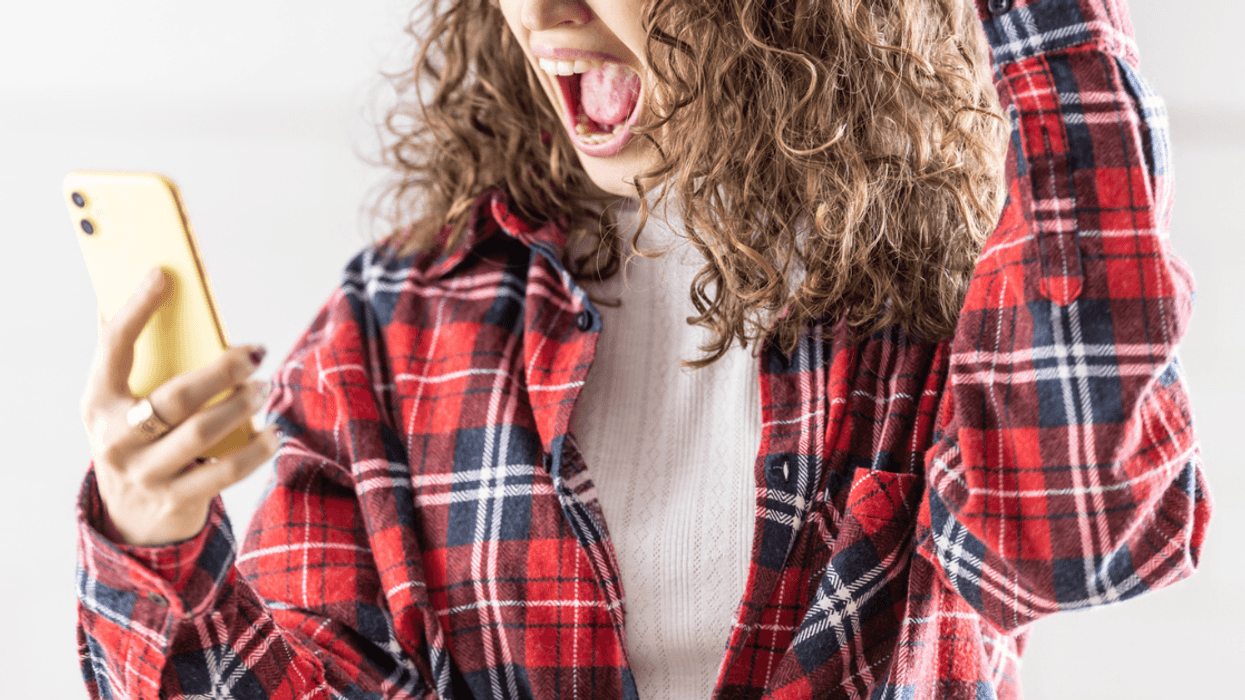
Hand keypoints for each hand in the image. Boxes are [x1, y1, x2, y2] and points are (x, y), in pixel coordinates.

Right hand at [80, 267, 280, 545]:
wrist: (129, 519)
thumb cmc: (136, 442)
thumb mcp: (121, 406)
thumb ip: (131, 361)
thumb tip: (142, 292)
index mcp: (98, 403)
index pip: (113, 347)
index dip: (136, 308)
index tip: (163, 274)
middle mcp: (115, 440)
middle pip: (174, 397)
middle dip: (221, 371)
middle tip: (254, 354)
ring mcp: (145, 474)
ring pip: (202, 433)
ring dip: (242, 406)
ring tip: (265, 387)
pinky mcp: (175, 500)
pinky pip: (224, 472)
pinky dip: (256, 450)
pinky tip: (273, 433)